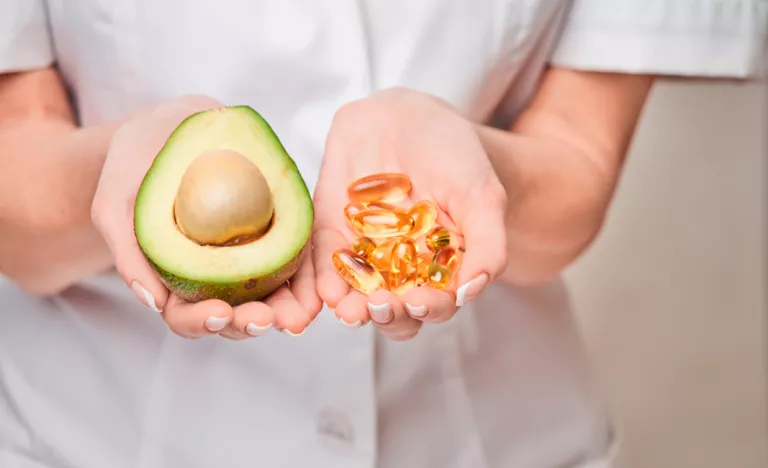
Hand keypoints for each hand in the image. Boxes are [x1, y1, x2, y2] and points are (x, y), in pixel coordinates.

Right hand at [91, 95, 321, 338]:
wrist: (168, 128)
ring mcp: (243, 258)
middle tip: (267, 318)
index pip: (185, 315)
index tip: (220, 312)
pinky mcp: (271, 234)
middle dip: (250, 323)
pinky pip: (289, 260)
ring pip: (266, 297)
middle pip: (232, 315)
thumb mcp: (117, 203)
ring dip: (284, 309)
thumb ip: (129, 251)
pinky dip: (303, 277)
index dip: (202, 321)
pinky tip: (314, 284)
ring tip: (299, 312)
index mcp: (172, 279)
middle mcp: (210, 276)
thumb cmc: (133, 167)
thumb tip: (153, 303)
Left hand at [313, 88, 508, 340]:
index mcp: (440, 269)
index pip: (436, 304)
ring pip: (356, 294)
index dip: (429, 309)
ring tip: (350, 310)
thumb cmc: (455, 158)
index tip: (421, 303)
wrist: (409, 117)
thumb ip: (487, 246)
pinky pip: (324, 264)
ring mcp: (365, 254)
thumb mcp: (482, 197)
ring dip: (352, 308)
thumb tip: (470, 293)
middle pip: (394, 310)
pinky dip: (323, 281)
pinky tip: (326, 291)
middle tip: (382, 307)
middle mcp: (402, 270)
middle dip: (388, 315)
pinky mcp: (332, 235)